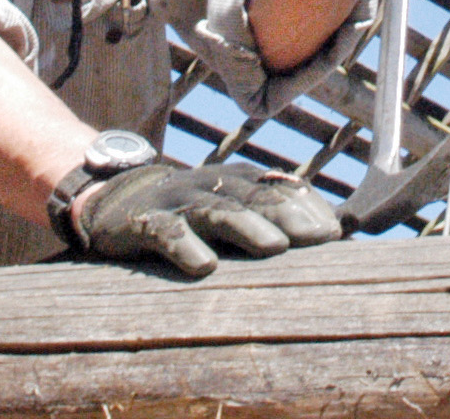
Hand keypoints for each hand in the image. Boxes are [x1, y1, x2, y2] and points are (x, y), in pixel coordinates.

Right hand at [69, 158, 340, 276]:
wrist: (113, 197)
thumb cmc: (187, 213)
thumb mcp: (226, 208)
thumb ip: (268, 216)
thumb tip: (332, 235)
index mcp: (235, 181)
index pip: (278, 187)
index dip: (307, 206)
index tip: (336, 232)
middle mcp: (211, 186)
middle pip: (255, 197)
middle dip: (289, 215)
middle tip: (320, 238)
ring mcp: (178, 202)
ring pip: (218, 212)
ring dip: (248, 228)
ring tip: (275, 247)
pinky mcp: (144, 222)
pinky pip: (166, 233)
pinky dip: (185, 247)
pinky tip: (204, 268)